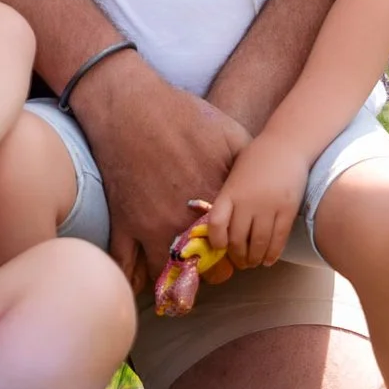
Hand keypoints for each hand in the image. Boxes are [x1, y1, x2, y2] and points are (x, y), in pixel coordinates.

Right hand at [76, 54, 250, 290]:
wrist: (131, 105)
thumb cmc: (183, 115)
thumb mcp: (230, 133)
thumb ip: (248, 166)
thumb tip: (265, 187)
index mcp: (213, 204)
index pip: (235, 250)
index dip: (239, 254)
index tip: (237, 250)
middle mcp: (183, 223)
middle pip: (204, 271)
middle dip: (210, 270)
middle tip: (211, 262)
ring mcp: (149, 227)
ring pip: (166, 275)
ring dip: (175, 278)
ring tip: (180, 272)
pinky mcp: (123, 223)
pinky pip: (126, 266)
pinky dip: (134, 278)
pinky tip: (143, 282)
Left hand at [202, 135, 309, 268]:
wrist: (287, 144)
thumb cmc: (258, 158)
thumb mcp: (235, 174)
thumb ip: (229, 198)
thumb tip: (222, 228)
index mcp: (230, 191)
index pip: (216, 223)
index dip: (216, 241)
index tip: (219, 248)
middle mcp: (247, 201)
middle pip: (237, 239)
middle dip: (238, 256)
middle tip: (240, 262)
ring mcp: (268, 206)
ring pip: (258, 243)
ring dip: (254, 258)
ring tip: (253, 263)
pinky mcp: (287, 209)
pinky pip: (278, 238)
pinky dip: (272, 253)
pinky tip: (269, 260)